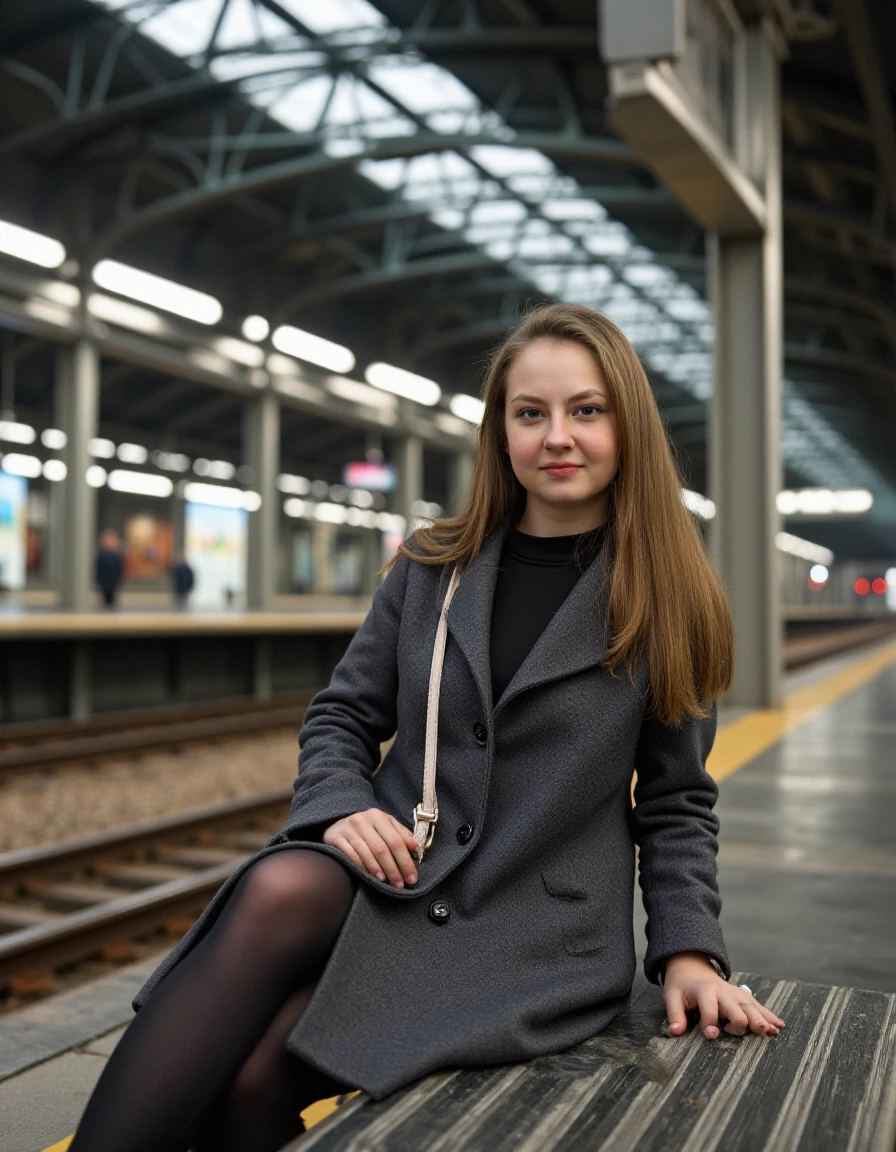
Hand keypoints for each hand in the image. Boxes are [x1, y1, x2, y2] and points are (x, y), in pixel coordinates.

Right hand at [323, 809, 418, 888]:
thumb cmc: (367, 827)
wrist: (337, 824)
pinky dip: (361, 866)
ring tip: (385, 882)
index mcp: (378, 816)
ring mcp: (348, 829)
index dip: (405, 860)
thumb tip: (415, 846)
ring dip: (378, 870)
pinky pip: (350, 854)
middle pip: (382, 848)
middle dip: (393, 869)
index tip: (412, 877)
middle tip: (400, 884)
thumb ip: (401, 834)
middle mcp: (362, 820)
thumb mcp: (385, 825)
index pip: (396, 840)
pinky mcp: (336, 838)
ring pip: (366, 853)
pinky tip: (368, 876)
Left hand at [662, 952, 784, 1039]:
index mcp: (705, 991)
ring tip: (769, 1032)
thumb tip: (676, 1032)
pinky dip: (768, 1015)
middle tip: (734, 1033)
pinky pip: (758, 1006)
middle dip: (739, 1023)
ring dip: (760, 1020)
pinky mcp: (742, 996)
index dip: (710, 1024)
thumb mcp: (671, 996)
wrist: (692, 968)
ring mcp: (735, 994)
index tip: (710, 1034)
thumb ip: (674, 1014)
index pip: (710, 1009)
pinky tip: (779, 1025)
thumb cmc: (682, 986)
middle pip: (737, 1009)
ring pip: (751, 1008)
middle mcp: (724, 992)